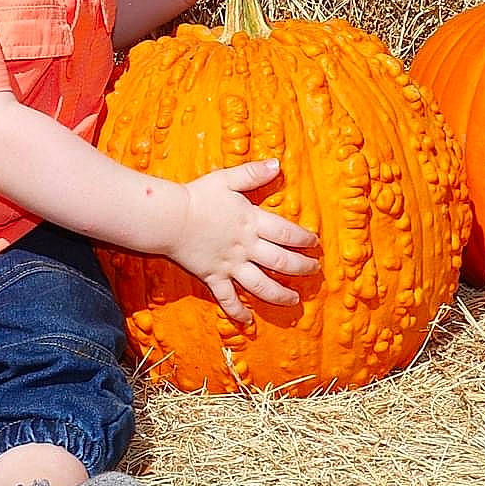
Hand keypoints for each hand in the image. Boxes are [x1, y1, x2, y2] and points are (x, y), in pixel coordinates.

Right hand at [166, 159, 320, 324]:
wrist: (169, 218)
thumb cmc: (197, 196)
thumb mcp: (226, 179)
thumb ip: (252, 174)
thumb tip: (277, 164)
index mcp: (252, 222)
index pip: (286, 233)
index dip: (304, 239)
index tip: (315, 244)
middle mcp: (246, 247)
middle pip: (281, 261)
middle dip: (301, 267)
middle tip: (313, 271)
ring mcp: (230, 265)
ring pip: (261, 285)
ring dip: (280, 294)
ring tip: (293, 300)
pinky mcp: (213, 277)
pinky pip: (227, 298)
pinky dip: (237, 311)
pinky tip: (248, 321)